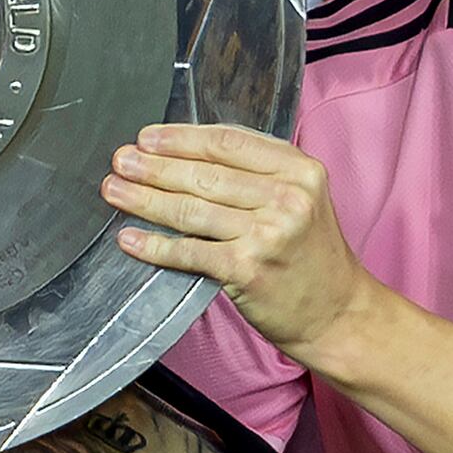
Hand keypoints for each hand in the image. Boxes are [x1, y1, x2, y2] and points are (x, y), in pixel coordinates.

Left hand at [99, 123, 365, 354]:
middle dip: (155, 166)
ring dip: (145, 200)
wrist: (339, 315)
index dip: (182, 137)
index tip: (146, 137)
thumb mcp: (303, 199)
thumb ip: (259, 173)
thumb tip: (188, 153)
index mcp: (300, 169)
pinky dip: (155, 246)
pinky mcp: (248, 270)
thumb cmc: (312, 256)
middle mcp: (287, 197)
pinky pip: (190, 252)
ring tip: (113, 190)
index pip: (228, 142)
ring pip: (192, 210)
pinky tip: (130, 238)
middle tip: (120, 160)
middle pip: (205, 173)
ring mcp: (268, 234)